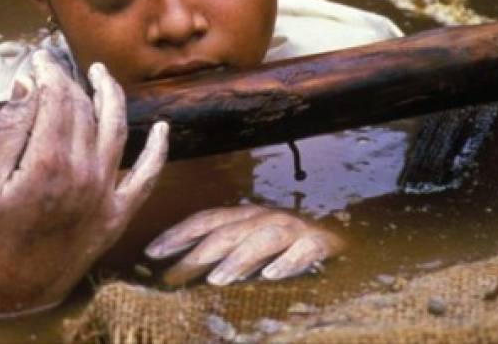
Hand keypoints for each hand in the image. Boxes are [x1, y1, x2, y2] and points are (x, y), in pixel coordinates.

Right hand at [0, 50, 168, 315]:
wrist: (12, 291)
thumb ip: (8, 128)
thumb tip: (29, 85)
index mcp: (49, 161)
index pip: (56, 98)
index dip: (48, 73)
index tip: (38, 60)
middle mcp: (85, 172)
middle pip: (84, 110)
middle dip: (70, 81)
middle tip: (56, 67)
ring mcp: (107, 192)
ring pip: (117, 129)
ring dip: (112, 96)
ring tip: (101, 74)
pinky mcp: (120, 212)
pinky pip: (148, 175)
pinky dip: (159, 150)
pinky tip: (162, 127)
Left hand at [145, 204, 341, 285]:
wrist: (346, 241)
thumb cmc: (288, 248)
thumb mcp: (251, 247)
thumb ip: (222, 255)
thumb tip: (177, 272)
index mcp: (246, 217)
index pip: (206, 220)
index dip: (178, 234)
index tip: (150, 252)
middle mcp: (266, 218)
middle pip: (227, 232)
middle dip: (197, 253)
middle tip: (172, 276)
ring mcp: (293, 229)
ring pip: (262, 239)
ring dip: (238, 258)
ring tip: (217, 280)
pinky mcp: (320, 243)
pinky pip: (303, 251)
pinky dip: (287, 262)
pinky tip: (272, 276)